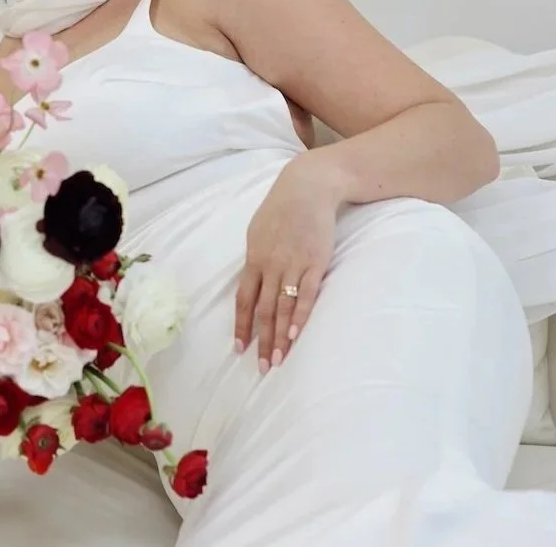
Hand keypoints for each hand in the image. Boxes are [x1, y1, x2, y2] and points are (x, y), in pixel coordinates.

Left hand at [235, 156, 340, 372]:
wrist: (308, 188)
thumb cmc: (281, 208)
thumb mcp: (258, 231)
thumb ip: (255, 257)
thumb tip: (252, 279)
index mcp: (254, 258)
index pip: (244, 299)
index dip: (242, 325)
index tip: (239, 348)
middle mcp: (270, 265)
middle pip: (263, 310)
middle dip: (261, 340)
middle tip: (261, 367)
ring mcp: (293, 265)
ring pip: (283, 308)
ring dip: (279, 337)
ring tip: (278, 361)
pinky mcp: (316, 263)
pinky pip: (306, 296)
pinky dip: (300, 318)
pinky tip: (295, 337)